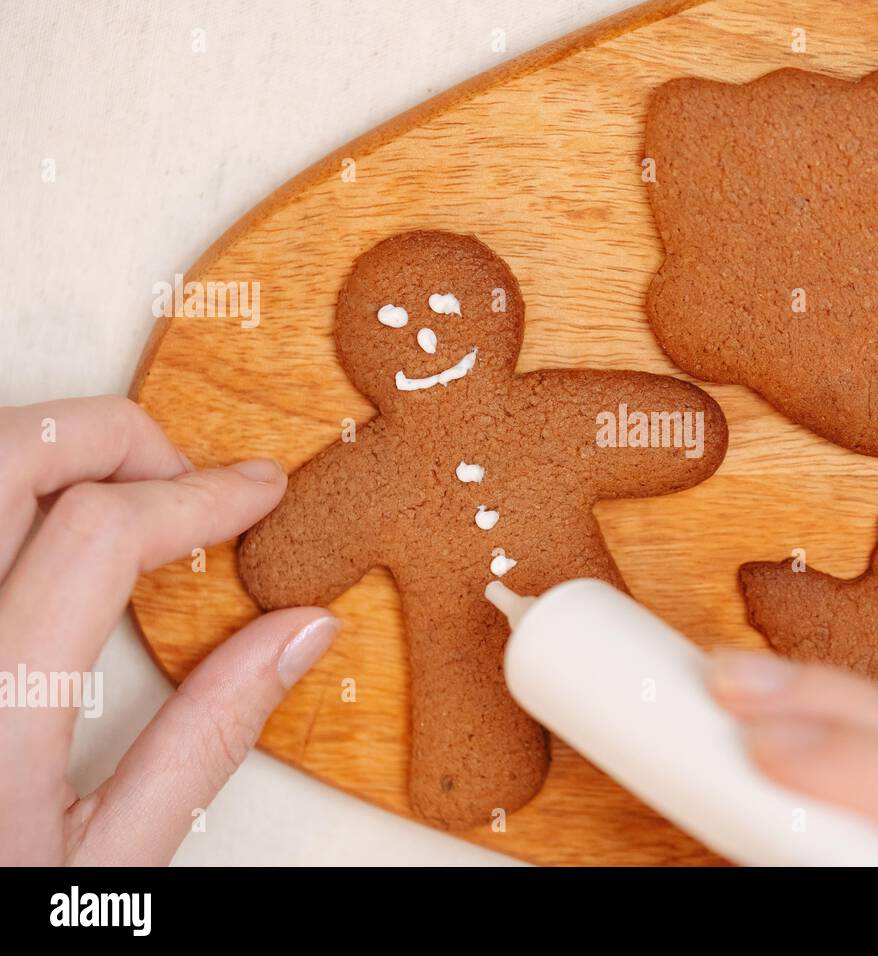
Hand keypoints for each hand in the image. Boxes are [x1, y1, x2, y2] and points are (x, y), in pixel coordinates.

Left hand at [0, 396, 337, 864]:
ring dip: (52, 456)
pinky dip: (7, 499)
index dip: (199, 494)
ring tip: (118, 501)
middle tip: (184, 479)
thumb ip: (209, 736)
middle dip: (118, 438)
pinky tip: (43, 538)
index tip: (257, 494)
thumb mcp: (110, 858)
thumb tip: (299, 632)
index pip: (98, 531)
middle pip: (13, 455)